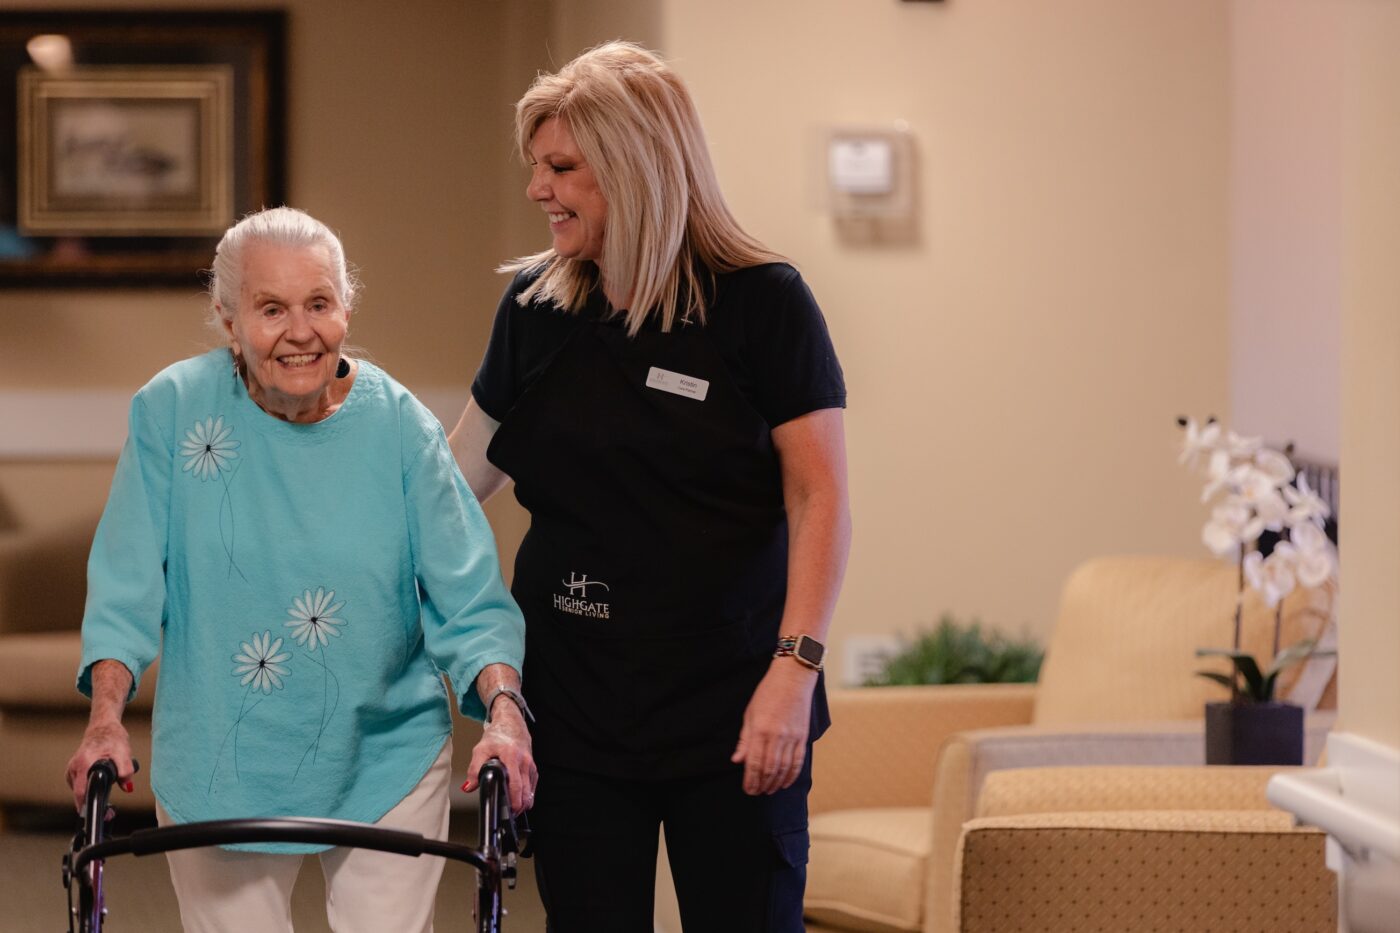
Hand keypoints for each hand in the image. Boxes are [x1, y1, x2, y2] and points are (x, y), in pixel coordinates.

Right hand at [65, 720, 136, 813]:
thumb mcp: (123, 752)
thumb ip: (126, 770)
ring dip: (92, 799)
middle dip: (93, 805)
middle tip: (110, 814)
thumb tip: (127, 787)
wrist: (103, 727)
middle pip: (79, 794)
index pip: (81, 791)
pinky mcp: (74, 773)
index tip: (97, 814)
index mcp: (83, 763)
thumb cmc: (112, 737)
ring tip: (109, 808)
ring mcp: (72, 771)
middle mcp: (73, 768)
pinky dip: (89, 792)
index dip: (87, 805)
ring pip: (80, 792)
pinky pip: (80, 787)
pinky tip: (101, 794)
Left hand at [461, 703, 536, 812]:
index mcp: (512, 756)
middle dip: (519, 806)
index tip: (509, 810)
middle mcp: (524, 761)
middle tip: (510, 815)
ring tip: (514, 811)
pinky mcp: (533, 767)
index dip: (514, 800)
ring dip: (524, 802)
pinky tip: (521, 801)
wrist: (511, 724)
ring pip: (531, 790)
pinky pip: (533, 785)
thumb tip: (469, 787)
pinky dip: (528, 795)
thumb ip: (474, 769)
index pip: (516, 784)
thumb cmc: (498, 736)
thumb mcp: (480, 749)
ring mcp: (530, 764)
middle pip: (526, 791)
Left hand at [731, 660, 816, 795]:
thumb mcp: (749, 713)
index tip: (748, 789)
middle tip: (756, 793)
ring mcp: (791, 737)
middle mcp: (776, 736)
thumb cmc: (768, 693)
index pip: (754, 762)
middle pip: (769, 769)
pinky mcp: (803, 736)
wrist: (793, 678)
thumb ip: (745, 739)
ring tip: (769, 790)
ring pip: (784, 768)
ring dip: (775, 783)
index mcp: (760, 730)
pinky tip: (785, 782)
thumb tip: (737, 760)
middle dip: (761, 784)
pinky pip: (798, 761)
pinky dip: (792, 775)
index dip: (750, 780)